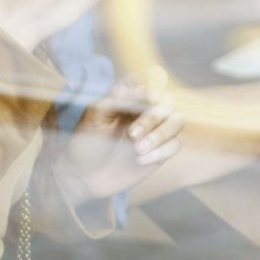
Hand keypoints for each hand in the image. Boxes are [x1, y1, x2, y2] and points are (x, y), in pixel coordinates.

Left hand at [55, 68, 181, 205]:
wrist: (82, 177)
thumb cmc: (85, 142)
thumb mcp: (94, 116)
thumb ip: (117, 98)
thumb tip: (143, 89)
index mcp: (130, 97)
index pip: (151, 82)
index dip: (153, 87)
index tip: (150, 98)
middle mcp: (145, 111)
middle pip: (167, 102)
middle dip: (152, 118)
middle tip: (131, 135)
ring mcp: (154, 131)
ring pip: (176, 121)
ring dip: (160, 134)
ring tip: (137, 149)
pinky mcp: (160, 152)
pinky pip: (174, 145)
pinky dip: (161, 151)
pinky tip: (140, 160)